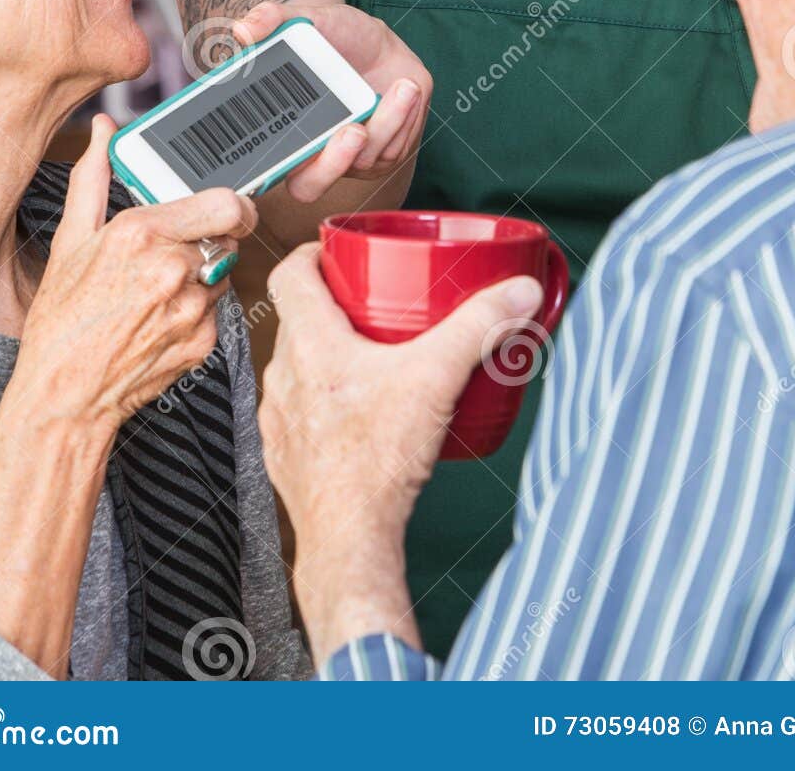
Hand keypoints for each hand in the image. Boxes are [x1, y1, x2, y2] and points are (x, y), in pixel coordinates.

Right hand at [11, 113, 256, 437]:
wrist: (65, 394)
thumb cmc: (62, 319)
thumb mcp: (70, 240)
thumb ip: (93, 177)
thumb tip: (102, 130)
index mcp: (142, 234)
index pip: (226, 202)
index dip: (233, 202)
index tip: (226, 207)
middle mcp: (173, 269)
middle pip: (230, 234)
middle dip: (214, 235)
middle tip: (184, 246)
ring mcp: (191, 308)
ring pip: (224, 271)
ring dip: (203, 273)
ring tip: (159, 289)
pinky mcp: (203, 342)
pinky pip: (216, 310)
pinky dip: (196, 309)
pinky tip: (160, 318)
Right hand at [229, 2, 431, 203]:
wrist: (382, 43)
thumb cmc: (338, 37)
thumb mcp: (309, 18)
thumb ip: (274, 19)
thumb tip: (242, 30)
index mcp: (282, 130)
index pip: (263, 170)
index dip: (266, 172)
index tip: (285, 148)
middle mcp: (312, 153)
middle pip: (309, 187)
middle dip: (332, 162)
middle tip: (352, 131)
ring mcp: (350, 158)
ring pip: (362, 160)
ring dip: (386, 123)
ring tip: (403, 86)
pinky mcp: (384, 153)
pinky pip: (392, 148)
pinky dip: (403, 117)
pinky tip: (408, 88)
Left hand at [259, 242, 543, 554]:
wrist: (350, 542)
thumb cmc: (376, 464)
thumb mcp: (437, 378)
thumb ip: (480, 327)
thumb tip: (515, 292)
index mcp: (310, 343)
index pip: (291, 273)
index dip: (312, 254)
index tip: (335, 251)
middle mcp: (284, 375)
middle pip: (298, 318)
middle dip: (332, 305)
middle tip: (370, 303)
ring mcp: (279, 419)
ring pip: (296, 367)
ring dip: (326, 356)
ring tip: (371, 360)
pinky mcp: (285, 456)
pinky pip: (298, 412)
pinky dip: (323, 403)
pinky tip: (359, 416)